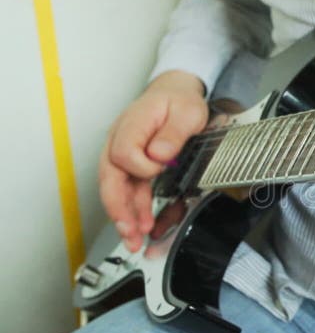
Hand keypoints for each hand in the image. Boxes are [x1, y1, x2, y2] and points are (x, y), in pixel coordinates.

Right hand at [99, 70, 207, 251]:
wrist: (176, 93)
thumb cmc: (179, 100)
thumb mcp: (187, 111)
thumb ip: (174, 132)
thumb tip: (160, 154)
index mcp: (132, 124)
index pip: (123, 153)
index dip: (140, 167)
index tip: (159, 169)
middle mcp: (121, 139)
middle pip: (110, 176)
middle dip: (118, 207)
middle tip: (129, 231)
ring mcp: (124, 153)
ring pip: (117, 187)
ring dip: (125, 215)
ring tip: (133, 239)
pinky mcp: (132, 164)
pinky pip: (129, 189)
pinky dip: (134, 209)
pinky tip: (141, 226)